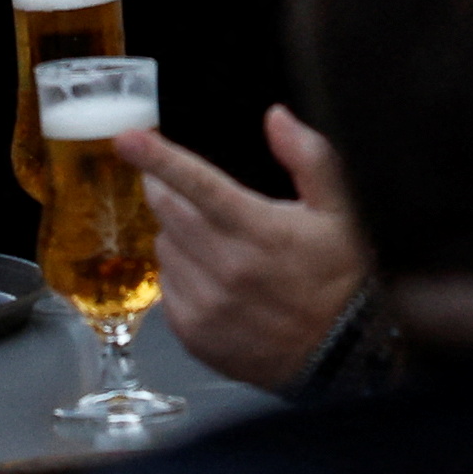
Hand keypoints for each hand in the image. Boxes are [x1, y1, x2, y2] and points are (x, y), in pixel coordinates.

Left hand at [119, 108, 366, 390]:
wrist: (344, 356)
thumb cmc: (342, 278)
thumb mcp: (343, 211)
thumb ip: (309, 158)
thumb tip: (277, 117)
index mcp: (261, 231)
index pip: (199, 185)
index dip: (159, 158)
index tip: (128, 138)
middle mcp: (228, 269)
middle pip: (168, 210)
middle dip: (166, 189)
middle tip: (186, 189)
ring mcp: (207, 304)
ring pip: (165, 247)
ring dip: (178, 235)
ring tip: (220, 245)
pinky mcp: (194, 333)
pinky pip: (166, 286)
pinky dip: (181, 273)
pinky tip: (215, 278)